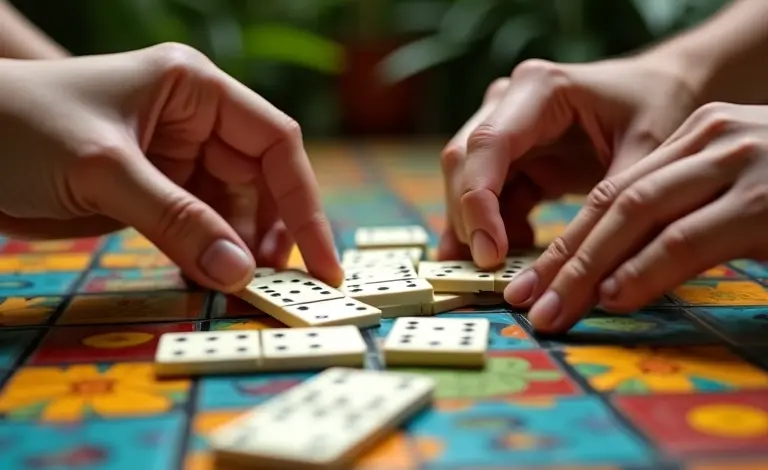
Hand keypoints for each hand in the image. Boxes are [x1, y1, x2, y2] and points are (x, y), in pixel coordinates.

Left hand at [0, 43, 341, 291]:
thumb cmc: (21, 127)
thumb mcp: (104, 170)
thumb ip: (177, 221)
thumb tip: (238, 275)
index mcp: (196, 90)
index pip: (275, 143)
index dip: (305, 203)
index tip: (320, 261)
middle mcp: (195, 123)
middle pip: (262, 183)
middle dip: (272, 235)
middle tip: (275, 288)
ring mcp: (175, 161)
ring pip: (232, 212)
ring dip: (238, 253)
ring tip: (240, 291)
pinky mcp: (154, 194)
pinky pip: (198, 229)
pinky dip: (206, 258)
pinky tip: (205, 281)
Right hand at [438, 55, 700, 295]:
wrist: (668, 88)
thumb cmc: (661, 107)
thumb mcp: (648, 154)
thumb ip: (609, 208)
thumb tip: (578, 275)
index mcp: (540, 89)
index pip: (488, 145)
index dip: (478, 201)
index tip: (490, 254)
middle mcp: (509, 102)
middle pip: (463, 163)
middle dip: (469, 219)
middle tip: (491, 272)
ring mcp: (505, 130)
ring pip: (465, 183)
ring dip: (475, 229)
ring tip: (505, 269)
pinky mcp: (511, 159)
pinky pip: (487, 199)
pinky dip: (493, 231)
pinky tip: (517, 254)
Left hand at [523, 102, 767, 331]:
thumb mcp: (737, 189)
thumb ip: (684, 214)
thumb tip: (618, 270)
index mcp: (698, 135)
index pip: (616, 189)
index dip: (569, 239)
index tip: (535, 281)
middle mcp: (711, 138)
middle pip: (614, 200)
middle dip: (562, 256)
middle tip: (524, 299)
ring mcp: (737, 163)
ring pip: (635, 213)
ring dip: (586, 268)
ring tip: (552, 309)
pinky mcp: (762, 202)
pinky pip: (683, 239)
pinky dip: (641, 270)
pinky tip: (610, 298)